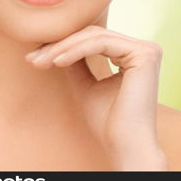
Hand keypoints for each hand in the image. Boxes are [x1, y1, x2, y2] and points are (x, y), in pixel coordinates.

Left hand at [24, 25, 167, 170]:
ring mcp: (147, 50)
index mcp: (134, 55)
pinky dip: (76, 50)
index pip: (95, 39)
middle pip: (94, 34)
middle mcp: (145, 49)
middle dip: (60, 45)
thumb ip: (77, 64)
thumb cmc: (108, 123)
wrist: (125, 146)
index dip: (64, 45)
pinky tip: (58, 62)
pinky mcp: (144, 54)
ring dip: (63, 47)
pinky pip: (102, 44)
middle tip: (33, 59)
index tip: (36, 58)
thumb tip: (56, 45)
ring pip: (95, 36)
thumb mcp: (87, 86)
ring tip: (41, 61)